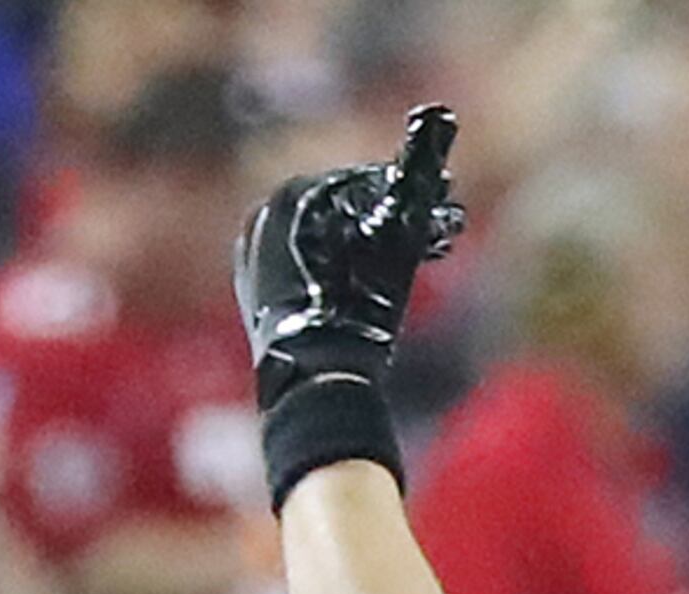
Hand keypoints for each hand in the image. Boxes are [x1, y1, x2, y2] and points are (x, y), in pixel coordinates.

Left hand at [234, 104, 466, 406]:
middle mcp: (264, 216)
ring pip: (318, 239)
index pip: (358, 182)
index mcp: (293, 195)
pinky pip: (298, 265)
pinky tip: (360, 287)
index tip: (432, 205)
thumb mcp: (395, 239)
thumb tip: (439, 128)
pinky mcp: (250, 291)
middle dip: (381, 221)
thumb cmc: (359, 303)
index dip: (401, 193)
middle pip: (337, 210)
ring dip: (359, 247)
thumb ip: (415, 183)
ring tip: (397, 268)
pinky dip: (329, 268)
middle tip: (422, 238)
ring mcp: (251, 255)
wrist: (319, 371)